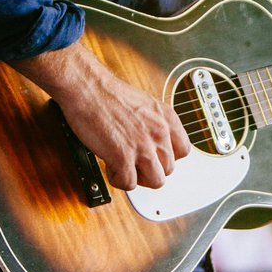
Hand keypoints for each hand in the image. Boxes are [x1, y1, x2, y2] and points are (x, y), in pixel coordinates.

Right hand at [10, 42, 190, 190]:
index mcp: (166, 117)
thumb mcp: (143, 103)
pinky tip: (110, 166)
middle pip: (169, 168)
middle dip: (150, 169)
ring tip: (123, 167)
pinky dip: (118, 180)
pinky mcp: (123, 156)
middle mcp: (159, 132)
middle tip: (134, 163)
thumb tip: (152, 140)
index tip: (154, 156)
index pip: (184, 150)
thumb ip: (152, 123)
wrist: (88, 87)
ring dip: (138, 178)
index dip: (167, 157)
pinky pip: (129, 184)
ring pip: (156, 181)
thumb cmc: (107, 92)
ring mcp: (143, 145)